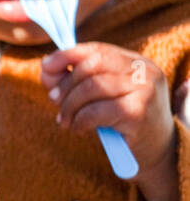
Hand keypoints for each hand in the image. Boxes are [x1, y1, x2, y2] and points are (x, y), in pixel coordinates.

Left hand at [42, 43, 177, 200]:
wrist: (155, 151)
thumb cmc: (122, 120)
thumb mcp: (101, 95)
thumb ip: (76, 79)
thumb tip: (46, 68)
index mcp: (136, 62)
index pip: (97, 49)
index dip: (67, 55)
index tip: (45, 66)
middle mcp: (144, 71)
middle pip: (92, 65)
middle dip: (66, 84)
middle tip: (54, 101)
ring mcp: (144, 90)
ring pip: (91, 87)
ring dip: (69, 106)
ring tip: (64, 120)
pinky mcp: (138, 113)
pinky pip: (95, 111)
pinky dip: (79, 121)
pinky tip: (79, 129)